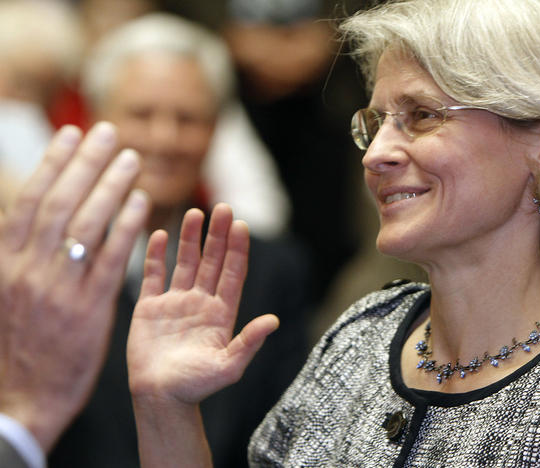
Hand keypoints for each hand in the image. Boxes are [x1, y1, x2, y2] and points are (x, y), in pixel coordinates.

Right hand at [0, 122, 148, 450]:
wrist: (19, 401)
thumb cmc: (13, 346)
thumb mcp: (3, 293)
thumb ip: (15, 253)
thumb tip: (27, 215)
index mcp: (4, 262)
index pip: (31, 200)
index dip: (53, 163)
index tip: (72, 134)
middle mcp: (28, 268)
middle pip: (61, 202)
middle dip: (87, 162)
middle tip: (110, 132)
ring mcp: (59, 288)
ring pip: (87, 224)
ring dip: (111, 185)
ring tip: (132, 158)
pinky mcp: (88, 310)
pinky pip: (110, 260)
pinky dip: (126, 227)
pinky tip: (143, 203)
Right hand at [127, 204, 278, 404]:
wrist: (159, 399)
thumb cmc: (196, 386)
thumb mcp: (229, 366)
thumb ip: (249, 342)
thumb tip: (274, 320)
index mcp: (222, 313)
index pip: (233, 273)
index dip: (238, 249)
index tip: (241, 225)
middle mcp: (201, 302)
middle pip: (212, 261)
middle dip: (217, 235)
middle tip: (222, 207)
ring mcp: (176, 303)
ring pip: (185, 263)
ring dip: (190, 238)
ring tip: (195, 213)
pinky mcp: (151, 307)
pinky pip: (154, 276)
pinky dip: (156, 255)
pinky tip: (161, 234)